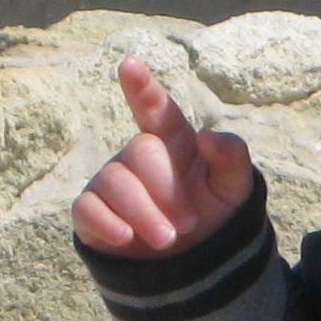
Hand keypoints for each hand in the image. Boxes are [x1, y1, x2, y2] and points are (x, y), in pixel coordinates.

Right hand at [72, 54, 255, 254]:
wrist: (192, 257)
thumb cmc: (212, 209)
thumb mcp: (234, 186)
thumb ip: (232, 156)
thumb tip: (207, 135)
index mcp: (173, 140)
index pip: (156, 109)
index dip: (143, 87)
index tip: (129, 63)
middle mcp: (137, 154)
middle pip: (141, 152)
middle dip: (166, 190)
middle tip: (188, 222)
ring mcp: (111, 180)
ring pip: (116, 182)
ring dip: (145, 214)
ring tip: (168, 239)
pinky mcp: (91, 210)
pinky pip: (86, 207)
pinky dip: (106, 222)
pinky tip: (125, 237)